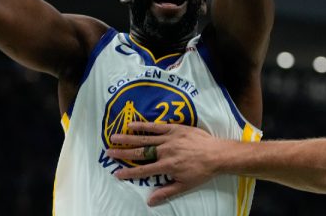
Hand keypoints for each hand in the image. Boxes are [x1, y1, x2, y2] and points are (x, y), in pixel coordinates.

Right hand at [106, 122, 222, 205]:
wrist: (216, 154)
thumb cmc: (201, 171)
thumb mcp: (185, 186)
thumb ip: (166, 192)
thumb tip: (149, 201)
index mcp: (166, 166)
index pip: (143, 170)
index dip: (128, 173)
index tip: (116, 174)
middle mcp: (165, 152)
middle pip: (140, 152)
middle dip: (123, 153)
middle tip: (109, 152)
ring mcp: (169, 138)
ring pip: (145, 138)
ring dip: (128, 138)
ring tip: (114, 137)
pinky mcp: (175, 128)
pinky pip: (156, 126)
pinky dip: (144, 125)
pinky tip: (132, 124)